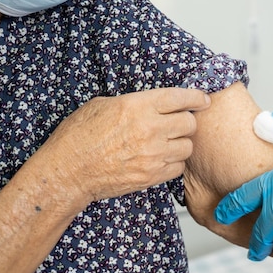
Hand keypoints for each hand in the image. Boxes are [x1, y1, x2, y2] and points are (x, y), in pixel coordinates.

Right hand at [37, 87, 209, 207]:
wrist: (69, 172)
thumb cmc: (78, 137)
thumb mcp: (102, 105)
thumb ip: (133, 103)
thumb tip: (151, 104)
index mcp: (138, 106)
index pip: (180, 98)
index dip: (196, 97)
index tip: (203, 99)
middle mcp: (150, 129)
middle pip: (189, 124)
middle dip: (185, 123)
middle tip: (176, 125)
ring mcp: (154, 154)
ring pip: (188, 147)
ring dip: (180, 144)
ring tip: (165, 144)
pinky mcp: (153, 175)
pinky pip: (178, 167)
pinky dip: (173, 164)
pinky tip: (160, 160)